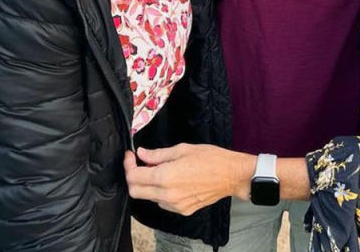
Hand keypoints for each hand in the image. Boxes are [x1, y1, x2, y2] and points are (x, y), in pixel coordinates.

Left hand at [124, 145, 253, 215]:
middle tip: (139, 163)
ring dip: (148, 184)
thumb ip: (158, 154)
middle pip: (136, 192)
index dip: (128, 165)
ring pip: (150, 197)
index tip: (131, 155)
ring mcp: (175, 206)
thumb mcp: (183, 149)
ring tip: (160, 169)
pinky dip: (161, 192)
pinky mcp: (182, 211)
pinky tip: (173, 180)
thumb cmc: (210, 158)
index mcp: (166, 177)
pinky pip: (163, 202)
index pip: (134, 177)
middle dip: (133, 177)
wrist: (231, 175)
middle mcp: (167, 195)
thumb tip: (141, 154)